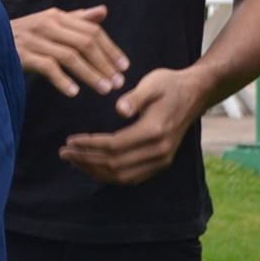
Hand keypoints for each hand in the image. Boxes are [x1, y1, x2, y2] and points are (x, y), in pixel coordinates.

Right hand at [11, 5, 127, 97]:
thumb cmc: (24, 34)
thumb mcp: (50, 22)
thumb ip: (77, 19)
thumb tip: (103, 11)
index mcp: (56, 15)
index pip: (91, 30)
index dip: (110, 49)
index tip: (124, 67)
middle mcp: (45, 24)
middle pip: (84, 42)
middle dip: (104, 63)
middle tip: (118, 83)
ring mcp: (33, 39)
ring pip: (69, 56)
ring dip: (90, 74)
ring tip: (104, 90)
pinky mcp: (21, 54)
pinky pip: (47, 67)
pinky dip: (62, 80)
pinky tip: (74, 92)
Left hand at [59, 65, 207, 184]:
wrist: (195, 93)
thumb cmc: (169, 84)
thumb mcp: (152, 84)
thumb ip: (135, 98)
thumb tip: (119, 109)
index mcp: (154, 132)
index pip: (114, 146)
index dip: (89, 145)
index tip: (69, 140)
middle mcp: (159, 151)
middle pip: (116, 165)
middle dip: (87, 161)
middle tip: (64, 152)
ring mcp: (162, 160)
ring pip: (123, 176)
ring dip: (96, 171)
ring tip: (74, 161)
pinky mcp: (161, 162)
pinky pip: (133, 177)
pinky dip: (110, 176)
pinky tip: (94, 168)